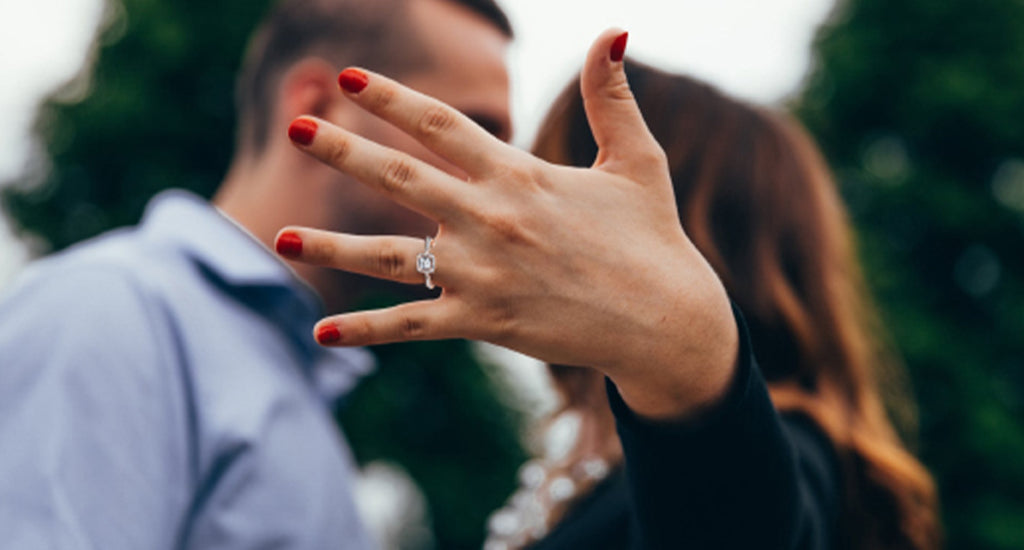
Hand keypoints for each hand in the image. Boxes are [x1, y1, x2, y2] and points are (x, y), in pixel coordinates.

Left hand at [277, 30, 737, 419]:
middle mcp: (491, 221)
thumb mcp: (637, 160)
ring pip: (390, 257)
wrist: (666, 322)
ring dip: (332, 246)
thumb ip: (612, 97)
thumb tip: (615, 30)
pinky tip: (321, 331)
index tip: (348, 78)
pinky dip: (367, 329)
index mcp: (520, 175)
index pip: (443, 125)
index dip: (392, 99)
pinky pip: (413, 325)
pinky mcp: (484, 323)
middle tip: (297, 128)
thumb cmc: (651, 237)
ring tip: (280, 235)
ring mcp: (482, 276)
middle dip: (344, 151)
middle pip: (401, 178)